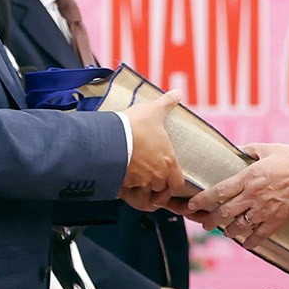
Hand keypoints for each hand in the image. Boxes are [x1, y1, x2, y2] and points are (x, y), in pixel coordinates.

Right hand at [121, 92, 187, 211]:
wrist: (110, 137)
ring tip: (136, 179)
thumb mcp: (153, 111)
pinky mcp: (122, 186)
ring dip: (142, 189)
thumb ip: (167, 103)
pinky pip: (128, 195)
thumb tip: (178, 92)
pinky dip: (126, 191)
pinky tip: (123, 182)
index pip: (178, 184)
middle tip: (150, 177)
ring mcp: (140, 183)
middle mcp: (157, 176)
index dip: (174, 183)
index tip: (168, 177)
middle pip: (161, 190)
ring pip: (144, 194)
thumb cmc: (135, 125)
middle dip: (157, 186)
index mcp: (168, 162)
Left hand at [184, 144, 288, 248]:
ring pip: (238, 227)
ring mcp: (264, 210)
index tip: (192, 204)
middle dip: (211, 220)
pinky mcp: (277, 221)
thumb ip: (249, 149)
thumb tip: (237, 149)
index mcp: (248, 177)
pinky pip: (258, 236)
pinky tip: (245, 242)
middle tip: (205, 223)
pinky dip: (250, 241)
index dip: (202, 200)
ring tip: (225, 232)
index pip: (219, 191)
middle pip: (224, 213)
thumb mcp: (269, 148)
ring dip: (228, 231)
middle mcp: (253, 196)